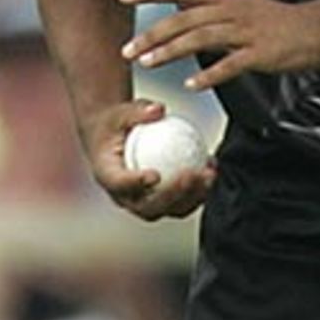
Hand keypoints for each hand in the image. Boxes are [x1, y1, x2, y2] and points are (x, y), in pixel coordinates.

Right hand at [81, 98, 215, 221]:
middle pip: (148, 207)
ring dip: (193, 196)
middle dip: (173, 195)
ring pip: (170, 209)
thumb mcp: (121, 113)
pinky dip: (199, 190)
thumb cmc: (114, 124)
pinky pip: (183, 201)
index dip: (135, 183)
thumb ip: (137, 112)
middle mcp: (124, 197)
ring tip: (209, 175)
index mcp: (107, 176)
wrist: (114, 139)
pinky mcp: (161, 202)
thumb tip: (158, 110)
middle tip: (191, 175)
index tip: (154, 175)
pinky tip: (212, 168)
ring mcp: (143, 203)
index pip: (119, 184)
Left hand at [119, 0, 319, 90]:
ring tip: (149, 64)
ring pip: (202, 38)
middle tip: (128, 50)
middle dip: (153, 33)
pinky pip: (231, 65)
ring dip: (171, 51)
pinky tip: (192, 85)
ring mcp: (247, 31)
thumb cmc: (281, 20)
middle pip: (185, 18)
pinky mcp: (261, 53)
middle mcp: (232, 10)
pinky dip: (209, 75)